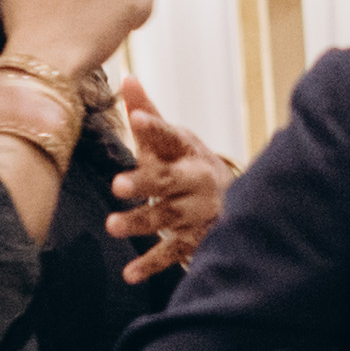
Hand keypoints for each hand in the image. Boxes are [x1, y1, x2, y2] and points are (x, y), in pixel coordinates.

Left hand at [102, 73, 237, 280]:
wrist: (237, 202)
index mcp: (188, 151)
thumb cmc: (189, 165)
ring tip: (112, 226)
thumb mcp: (174, 140)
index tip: (134, 117)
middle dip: (144, 182)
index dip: (153, 127)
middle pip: (168, 180)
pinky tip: (129, 274)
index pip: (170, 137)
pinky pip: (173, 254)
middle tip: (117, 184)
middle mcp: (195, 181)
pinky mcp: (195, 240)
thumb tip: (126, 76)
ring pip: (167, 218)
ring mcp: (196, 212)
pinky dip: (152, 265)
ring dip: (140, 222)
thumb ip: (148, 113)